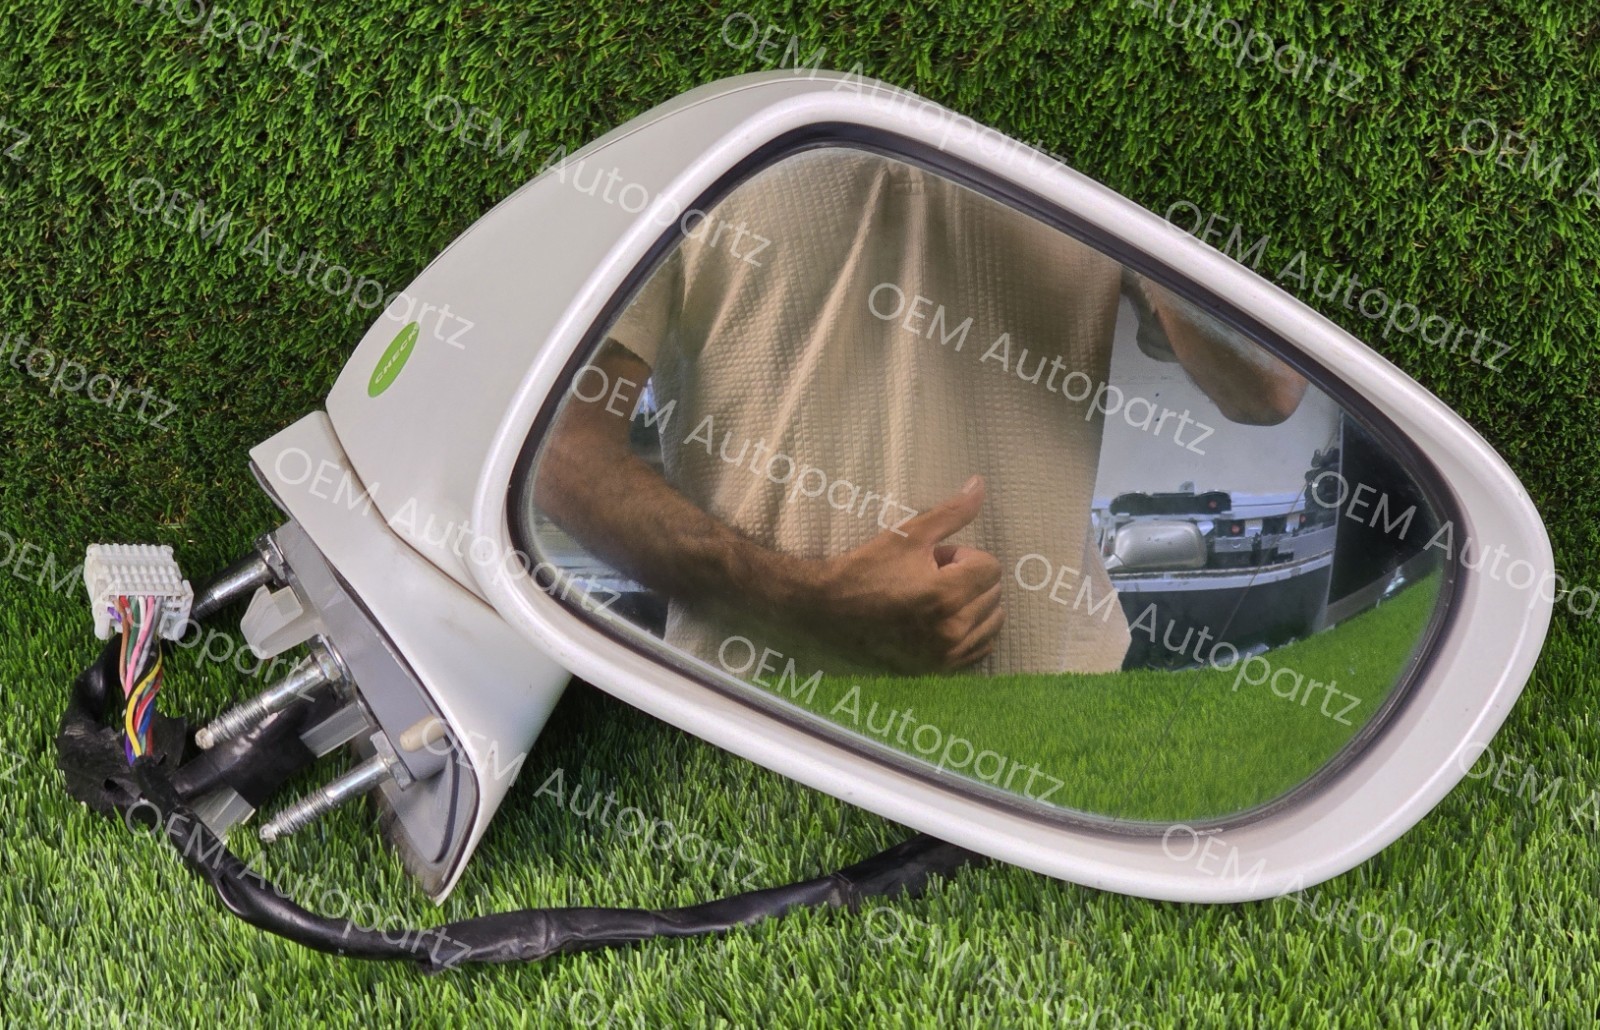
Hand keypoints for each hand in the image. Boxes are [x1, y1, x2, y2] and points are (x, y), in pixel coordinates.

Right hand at [801, 475, 1004, 673]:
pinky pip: (981, 649)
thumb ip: (952, 512)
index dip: (964, 556)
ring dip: (974, 605)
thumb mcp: (908, 534)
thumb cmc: (867, 569)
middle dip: (969, 579)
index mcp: (946, 593)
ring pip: (992, 622)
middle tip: (932, 577)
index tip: (935, 559)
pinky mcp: (940, 670)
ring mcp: (947, 654)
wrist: (827, 613)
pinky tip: (944, 622)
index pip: (991, 567)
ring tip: (938, 600)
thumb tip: (980, 485)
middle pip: (994, 593)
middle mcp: (952, 629)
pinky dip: (972, 632)